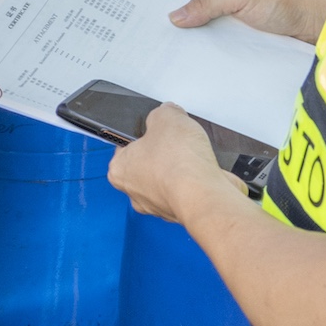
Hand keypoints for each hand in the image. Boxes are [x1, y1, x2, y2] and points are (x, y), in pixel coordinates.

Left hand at [108, 103, 245, 221]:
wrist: (206, 195)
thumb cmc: (179, 164)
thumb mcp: (166, 117)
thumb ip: (162, 113)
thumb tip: (168, 114)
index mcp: (119, 170)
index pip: (124, 147)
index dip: (143, 135)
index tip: (154, 130)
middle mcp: (135, 192)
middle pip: (148, 164)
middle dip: (164, 152)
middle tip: (176, 143)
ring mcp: (159, 205)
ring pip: (168, 179)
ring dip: (181, 169)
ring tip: (193, 158)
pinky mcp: (182, 212)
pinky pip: (187, 191)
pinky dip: (196, 182)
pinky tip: (203, 173)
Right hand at [169, 0, 325, 44]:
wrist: (316, 24)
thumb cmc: (284, 1)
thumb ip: (207, 4)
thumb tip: (174, 16)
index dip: (174, 5)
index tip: (155, 22)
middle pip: (197, 12)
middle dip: (185, 27)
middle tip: (162, 44)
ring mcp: (237, 16)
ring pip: (210, 30)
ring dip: (202, 42)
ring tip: (177, 57)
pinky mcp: (246, 36)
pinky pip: (224, 43)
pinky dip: (217, 51)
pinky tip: (203, 62)